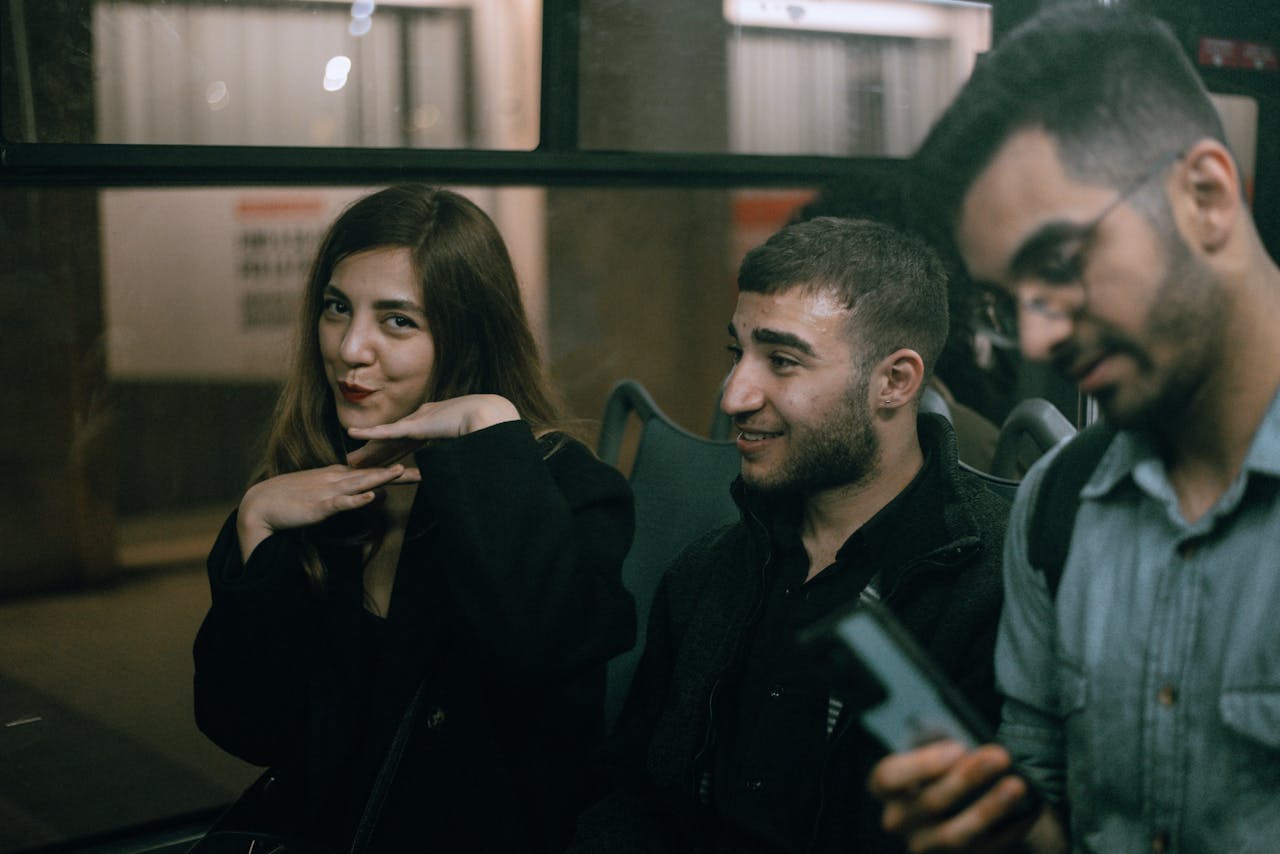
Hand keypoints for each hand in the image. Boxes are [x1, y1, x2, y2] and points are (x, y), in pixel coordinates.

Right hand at [236, 463, 419, 559]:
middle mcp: (336, 478)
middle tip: (422, 468)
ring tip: (403, 471)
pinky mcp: (320, 506)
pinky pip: (342, 502)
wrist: (261, 504)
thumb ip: (350, 493)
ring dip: (381, 477)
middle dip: (398, 472)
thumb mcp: (325, 494)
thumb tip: (374, 494)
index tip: (416, 463)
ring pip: (360, 483)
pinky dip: (357, 499)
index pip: (371, 468)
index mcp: (338, 475)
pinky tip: (372, 495)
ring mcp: (329, 491)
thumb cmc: (291, 500)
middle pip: (373, 473)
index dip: (394, 466)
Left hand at [345, 394, 519, 468]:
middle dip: (376, 453)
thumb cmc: (486, 430)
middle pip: (392, 441)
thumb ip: (461, 454)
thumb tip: (467, 467)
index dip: (395, 452)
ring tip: (350, 459)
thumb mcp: (469, 443)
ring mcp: (417, 421)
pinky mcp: (414, 426)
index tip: (384, 461)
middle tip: (358, 463)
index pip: (409, 441)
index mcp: (435, 423)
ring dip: (368, 450)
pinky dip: (369, 432)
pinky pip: (386, 431)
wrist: (489, 416)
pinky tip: (352, 434)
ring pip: (385, 439)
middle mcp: (423, 419)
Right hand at [868, 741, 1047, 853]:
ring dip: (989, 809)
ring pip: (955, 835)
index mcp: (886, 789)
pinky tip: (1030, 811)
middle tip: (1000, 757)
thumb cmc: (939, 773)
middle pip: (930, 802)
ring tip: (1017, 786)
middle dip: (969, 778)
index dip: (922, 764)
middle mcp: (899, 821)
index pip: (889, 777)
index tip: (958, 748)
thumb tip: (982, 755)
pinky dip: (1009, 832)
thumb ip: (947, 755)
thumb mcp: (932, 757)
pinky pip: (983, 852)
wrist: (945, 812)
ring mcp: (924, 847)